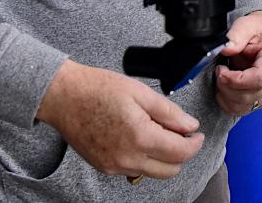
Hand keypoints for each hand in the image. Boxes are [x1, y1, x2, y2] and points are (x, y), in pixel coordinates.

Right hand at [36, 60, 202, 178]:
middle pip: (170, 169)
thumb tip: (190, 125)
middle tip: (181, 132)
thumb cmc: (98, 89)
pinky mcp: (105, 167)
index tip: (197, 134)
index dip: (195, 144)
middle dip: (182, 152)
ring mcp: (114, 166)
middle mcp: (128, 158)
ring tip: (160, 133)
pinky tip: (141, 138)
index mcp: (140, 137)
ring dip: (164, 158)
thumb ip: (169, 112)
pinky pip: (134, 170)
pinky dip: (145, 159)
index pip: (180, 153)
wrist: (64, 97)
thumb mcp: (141, 92)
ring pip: (153, 173)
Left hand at [215, 11, 261, 115]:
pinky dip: (228, 103)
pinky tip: (224, 89)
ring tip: (221, 79)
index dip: (235, 80)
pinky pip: (242, 110)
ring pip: (244, 106)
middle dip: (226, 87)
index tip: (222, 70)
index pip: (258, 79)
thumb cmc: (259, 32)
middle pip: (249, 96)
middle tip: (218, 72)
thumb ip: (237, 35)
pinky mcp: (260, 99)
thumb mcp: (248, 25)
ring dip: (226, 96)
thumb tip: (227, 48)